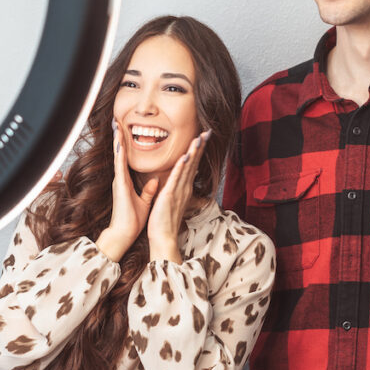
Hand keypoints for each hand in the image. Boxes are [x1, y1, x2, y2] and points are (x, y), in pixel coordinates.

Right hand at [97, 120, 158, 261]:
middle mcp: (121, 178)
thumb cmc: (133, 220)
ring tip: (116, 125)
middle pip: (120, 152)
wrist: (124, 233)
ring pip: (118, 156)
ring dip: (117, 140)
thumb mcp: (144, 201)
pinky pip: (120, 167)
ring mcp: (119, 181)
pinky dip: (120, 155)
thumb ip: (148, 190)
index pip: (126, 158)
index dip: (125, 144)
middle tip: (116, 120)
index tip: (124, 130)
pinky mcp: (120, 186)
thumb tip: (154, 181)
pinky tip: (119, 144)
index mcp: (126, 181)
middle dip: (118, 136)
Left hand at [147, 130, 209, 262]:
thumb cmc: (164, 220)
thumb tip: (176, 179)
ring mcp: (179, 191)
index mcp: (183, 188)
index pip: (192, 165)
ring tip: (199, 138)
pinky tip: (185, 156)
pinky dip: (182, 167)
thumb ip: (174, 188)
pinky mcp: (170, 196)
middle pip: (194, 163)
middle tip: (207, 132)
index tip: (202, 137)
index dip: (197, 150)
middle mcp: (184, 188)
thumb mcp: (170, 200)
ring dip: (194, 153)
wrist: (163, 237)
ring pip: (188, 168)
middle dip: (200, 147)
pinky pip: (177, 179)